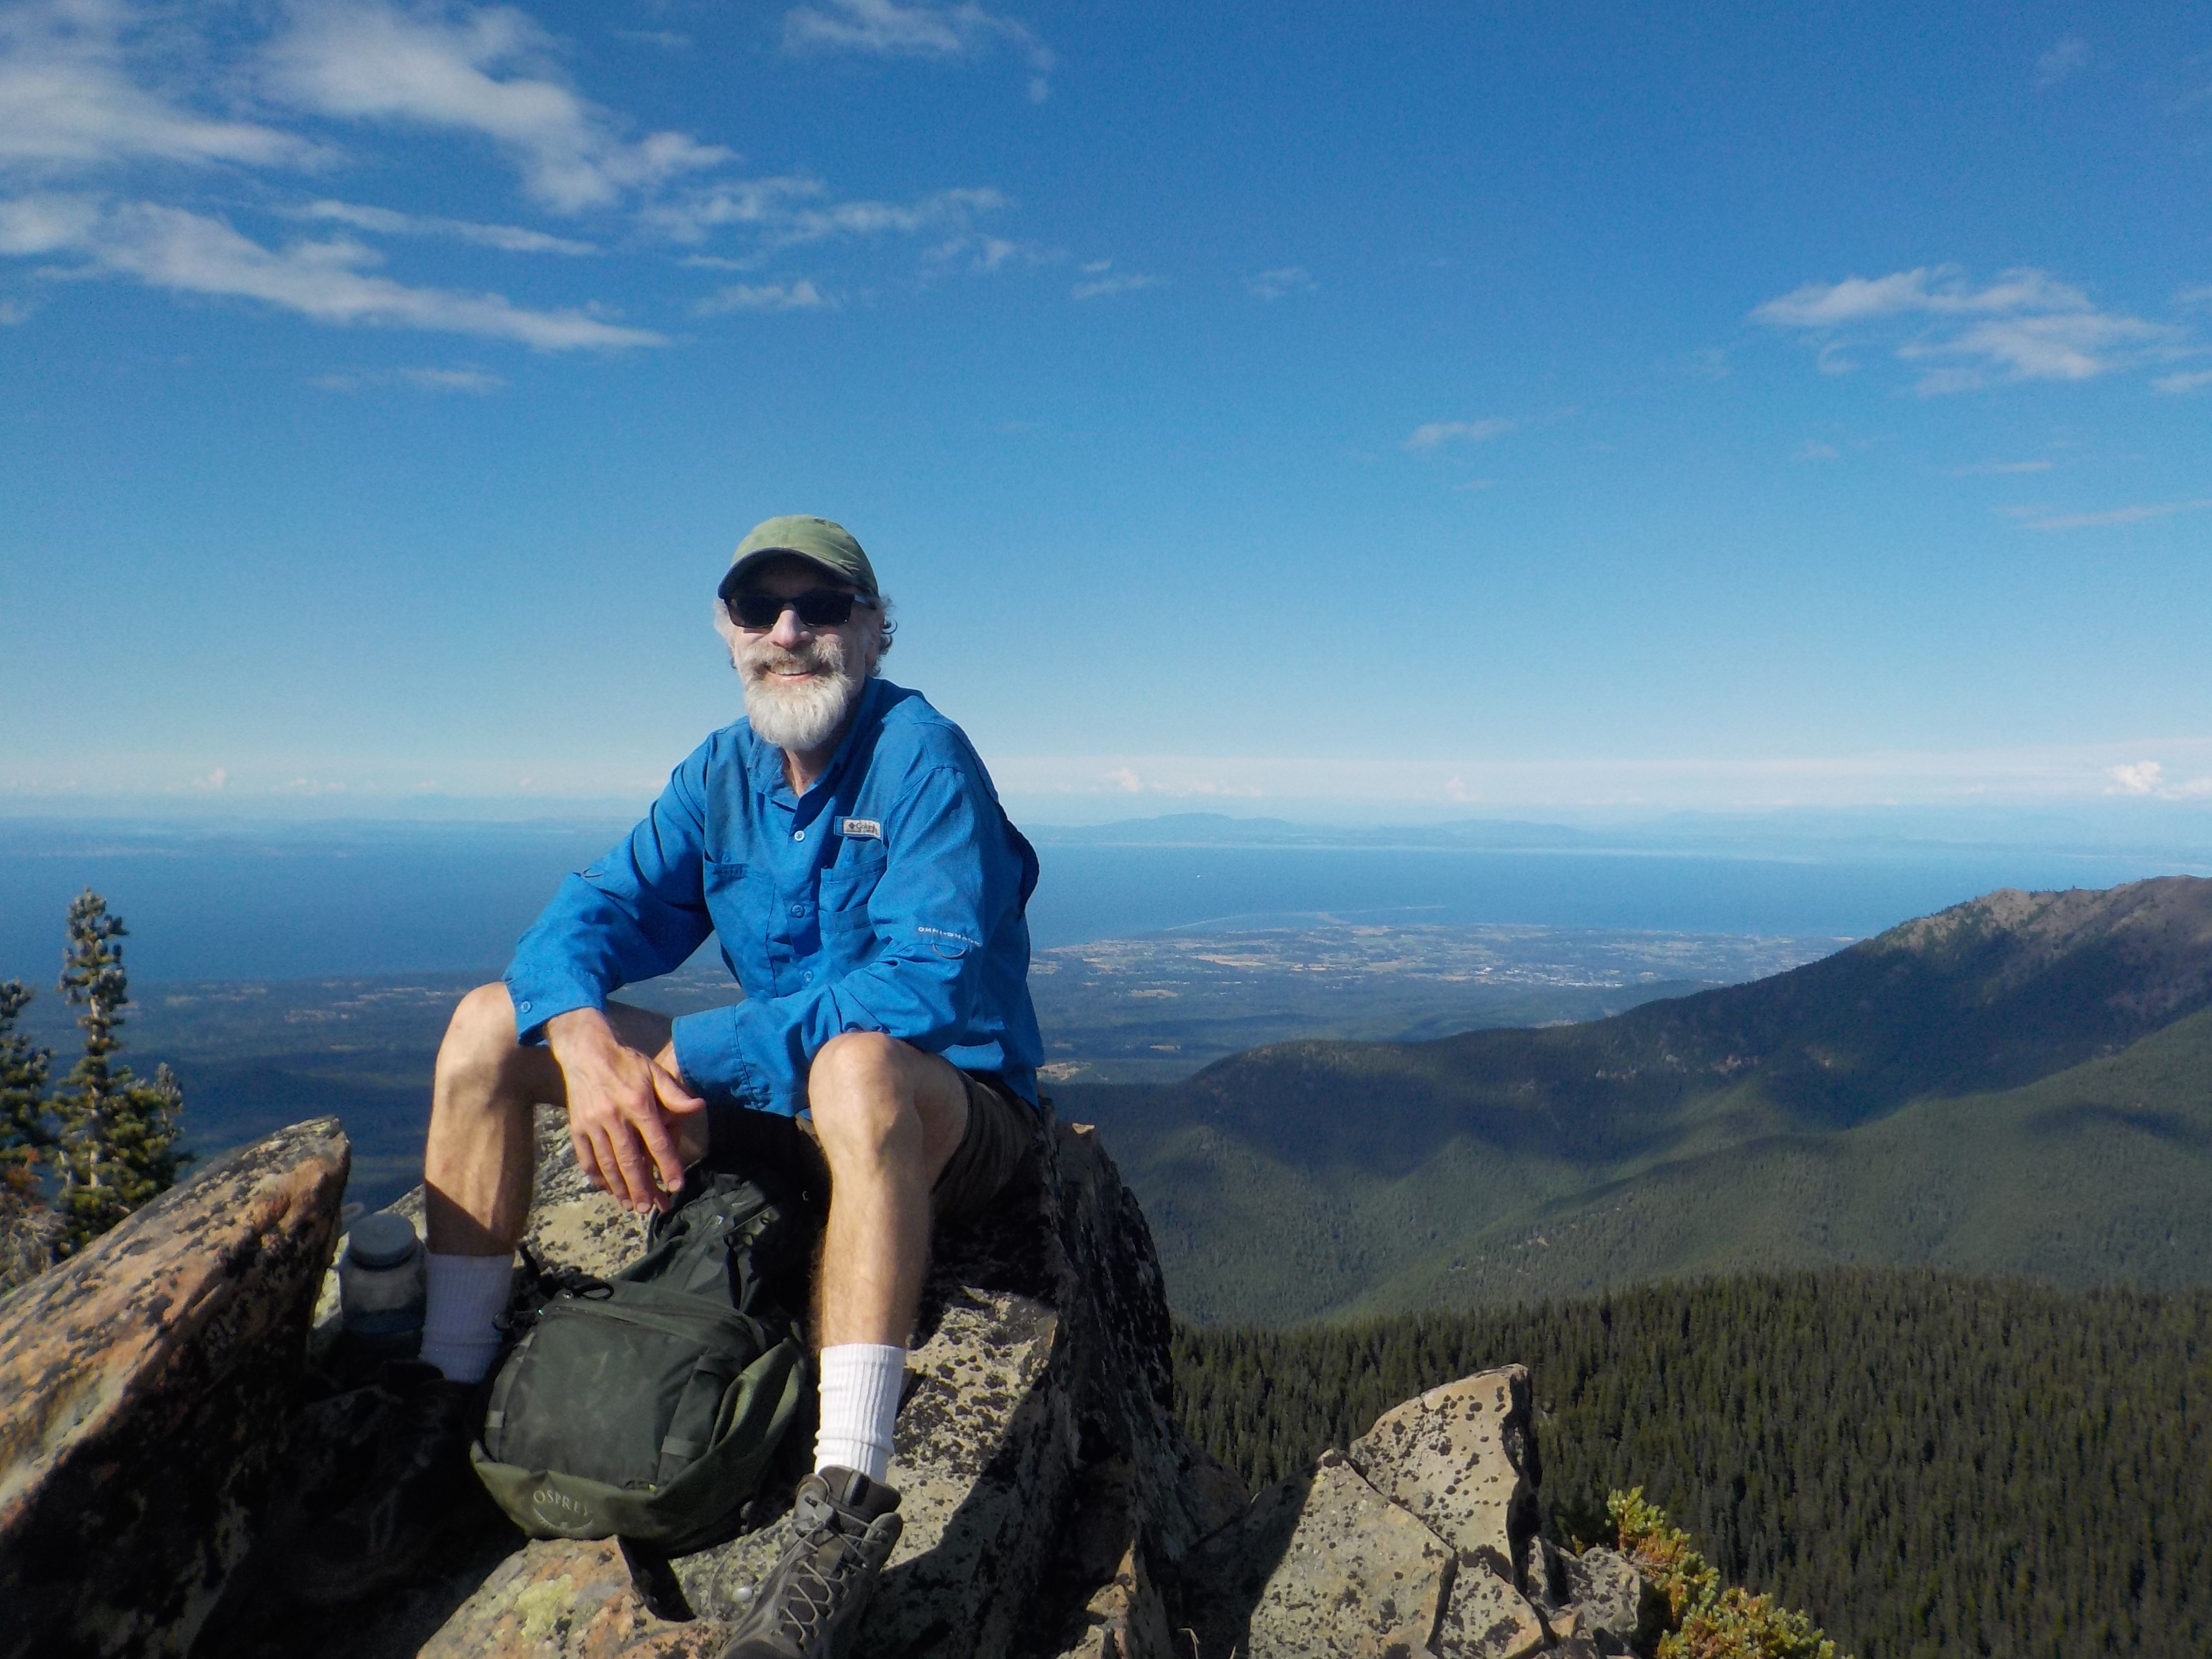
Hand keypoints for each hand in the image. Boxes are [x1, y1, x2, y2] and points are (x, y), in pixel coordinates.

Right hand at [545, 1009, 706, 1211]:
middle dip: (642, 1188)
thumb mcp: (654, 1072)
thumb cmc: (626, 1063)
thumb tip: (699, 1107)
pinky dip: (598, 1178)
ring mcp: (592, 1124)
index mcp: (638, 1104)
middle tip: (650, 1208)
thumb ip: (675, 1094)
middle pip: (630, 1161)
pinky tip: (608, 1189)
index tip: (676, 1186)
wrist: (586, 1052)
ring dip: (620, 1189)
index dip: (668, 1166)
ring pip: (607, 1164)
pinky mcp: (576, 1128)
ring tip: (632, 1205)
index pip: (657, 1142)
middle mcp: (614, 1117)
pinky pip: (587, 1160)